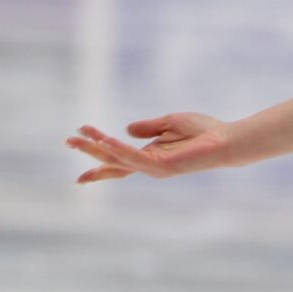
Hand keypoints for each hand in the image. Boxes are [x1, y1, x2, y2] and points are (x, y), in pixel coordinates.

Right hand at [65, 113, 237, 182]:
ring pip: (117, 158)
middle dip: (90, 152)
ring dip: (96, 148)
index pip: (120, 159)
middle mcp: (149, 165)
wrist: (225, 140)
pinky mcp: (160, 166)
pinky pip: (132, 156)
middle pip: (113, 160)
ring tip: (75, 138)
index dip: (100, 157)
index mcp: (151, 155)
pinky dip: (116, 148)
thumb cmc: (204, 132)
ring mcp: (153, 168)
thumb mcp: (170, 123)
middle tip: (67, 141)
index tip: (79, 159)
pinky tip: (102, 139)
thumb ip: (148, 127)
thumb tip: (126, 129)